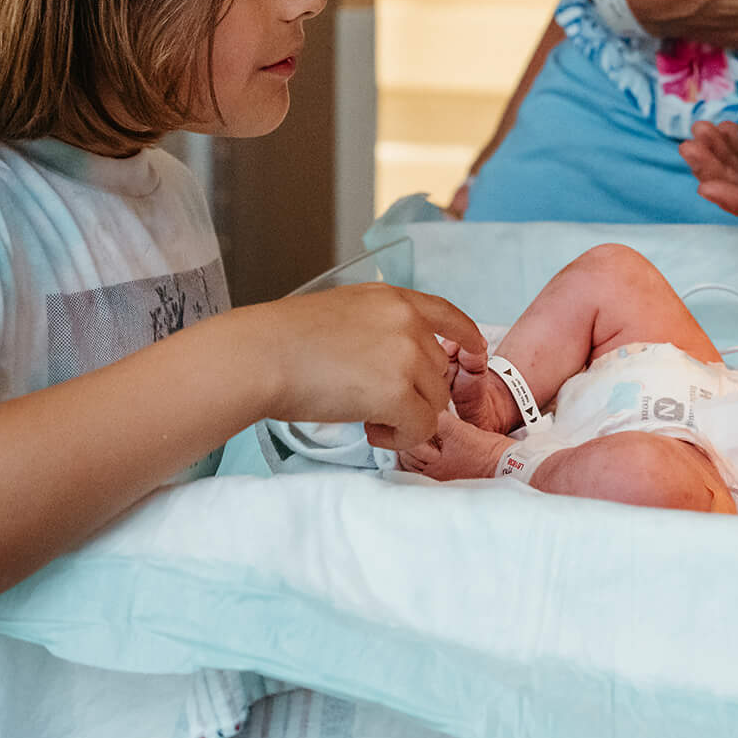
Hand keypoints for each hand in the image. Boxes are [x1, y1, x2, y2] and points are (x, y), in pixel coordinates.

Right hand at [259, 284, 482, 450]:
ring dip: (405, 416)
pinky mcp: (397, 392)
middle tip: (373, 403)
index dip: (465, 336)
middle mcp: (407, 322)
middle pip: (439, 370)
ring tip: (366, 415)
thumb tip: (395, 363)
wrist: (262, 355)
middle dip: (414, 393)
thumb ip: (379, 328)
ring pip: (433, 402)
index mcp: (393, 299)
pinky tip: (371, 430)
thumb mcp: (344, 313)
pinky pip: (420, 428)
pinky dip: (400, 437)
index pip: (447, 313)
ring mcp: (406, 356)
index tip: (475, 350)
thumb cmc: (286, 340)